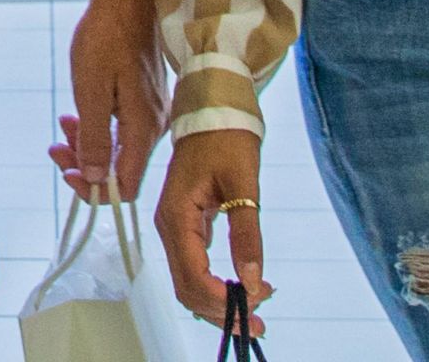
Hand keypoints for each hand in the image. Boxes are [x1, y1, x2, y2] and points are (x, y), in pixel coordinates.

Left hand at [52, 0, 168, 204]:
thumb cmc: (106, 39)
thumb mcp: (91, 93)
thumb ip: (95, 140)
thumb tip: (94, 180)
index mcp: (145, 130)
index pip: (125, 186)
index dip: (95, 190)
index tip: (67, 173)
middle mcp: (154, 127)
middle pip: (121, 168)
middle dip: (86, 164)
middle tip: (55, 148)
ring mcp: (151, 112)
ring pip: (119, 147)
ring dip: (88, 144)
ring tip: (62, 126)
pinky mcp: (145, 99)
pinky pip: (122, 128)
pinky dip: (97, 127)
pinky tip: (76, 115)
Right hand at [152, 129, 270, 329]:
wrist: (213, 108)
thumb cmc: (227, 138)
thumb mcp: (243, 183)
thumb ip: (247, 233)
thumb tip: (252, 279)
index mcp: (176, 215)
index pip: (192, 276)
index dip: (222, 300)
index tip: (258, 304)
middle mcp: (168, 225)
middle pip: (186, 287)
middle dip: (220, 311)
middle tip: (260, 320)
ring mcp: (174, 227)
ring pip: (188, 281)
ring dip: (218, 302)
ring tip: (257, 308)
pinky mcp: (185, 225)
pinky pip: (194, 266)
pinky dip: (215, 285)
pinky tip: (243, 287)